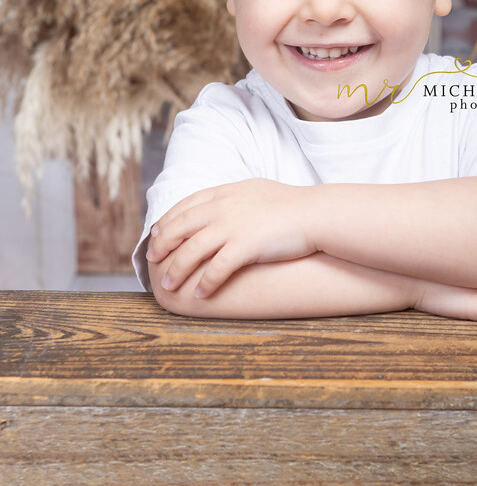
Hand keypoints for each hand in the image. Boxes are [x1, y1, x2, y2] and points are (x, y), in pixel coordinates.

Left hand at [146, 180, 315, 297]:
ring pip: (191, 250)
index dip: (167, 220)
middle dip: (162, 245)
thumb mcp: (256, 190)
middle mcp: (223, 207)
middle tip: (152, 260)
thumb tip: (222, 202)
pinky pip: (216, 269)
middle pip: (180, 227)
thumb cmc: (291, 204)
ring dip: (177, 270)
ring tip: (168, 286)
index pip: (185, 205)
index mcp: (225, 193)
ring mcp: (233, 226)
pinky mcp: (245, 246)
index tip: (156, 233)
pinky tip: (198, 295)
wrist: (315, 213)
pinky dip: (204, 283)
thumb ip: (234, 197)